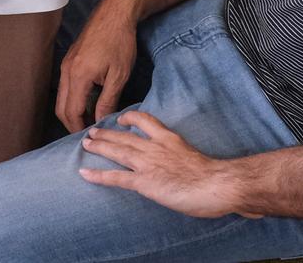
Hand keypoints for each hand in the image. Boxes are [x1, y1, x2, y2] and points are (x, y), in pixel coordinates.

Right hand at [55, 0, 139, 133]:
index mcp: (78, 76)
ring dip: (72, 111)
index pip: (71, 112)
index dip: (78, 129)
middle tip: (89, 134)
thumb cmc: (119, 42)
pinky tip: (89, 103)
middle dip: (72, 124)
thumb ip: (108, 101)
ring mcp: (66, 64)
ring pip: (62, 97)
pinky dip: (74, 99)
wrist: (114, 13)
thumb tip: (101, 121)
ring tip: (90, 121)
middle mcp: (67, 70)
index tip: (90, 139)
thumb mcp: (118, 75)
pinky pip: (66, 85)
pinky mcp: (71, 59)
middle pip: (61, 107)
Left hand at [78, 110, 253, 217]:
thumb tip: (183, 168)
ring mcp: (148, 164)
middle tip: (92, 131)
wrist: (217, 184)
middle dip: (107, 133)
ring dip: (99, 147)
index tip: (122, 119)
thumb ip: (184, 159)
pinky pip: (117, 177)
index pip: (146, 122)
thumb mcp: (197, 159)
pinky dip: (99, 175)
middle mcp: (155, 148)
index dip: (131, 118)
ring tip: (86, 144)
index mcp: (169, 140)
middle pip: (125, 137)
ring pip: (117, 151)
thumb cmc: (214, 177)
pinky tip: (85, 174)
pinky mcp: (145, 182)